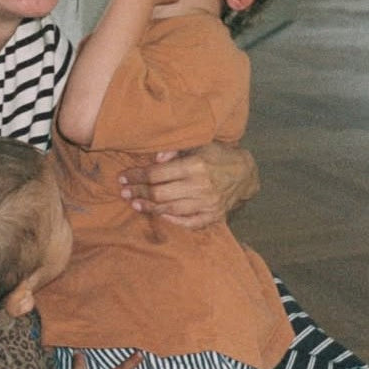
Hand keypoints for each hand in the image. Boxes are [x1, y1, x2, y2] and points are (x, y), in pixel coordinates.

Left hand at [118, 142, 258, 228]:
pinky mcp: (213, 216)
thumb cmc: (218, 156)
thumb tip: (155, 159)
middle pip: (160, 193)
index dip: (137, 176)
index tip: (123, 177)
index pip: (157, 173)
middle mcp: (201, 186)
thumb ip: (175, 150)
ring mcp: (207, 204)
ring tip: (135, 203)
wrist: (245, 173)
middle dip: (138, 192)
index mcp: (195, 166)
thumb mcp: (199, 145)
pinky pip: (188, 223)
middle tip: (124, 192)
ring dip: (149, 207)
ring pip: (170, 209)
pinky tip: (159, 215)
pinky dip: (172, 221)